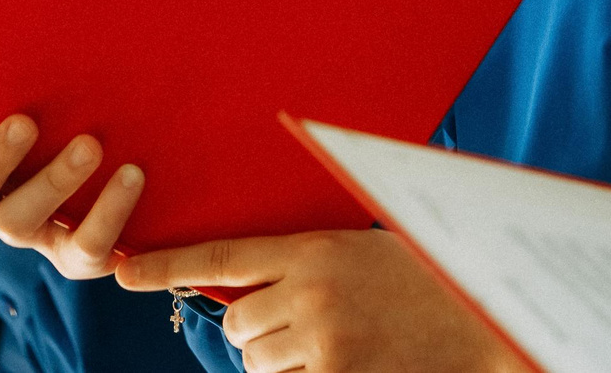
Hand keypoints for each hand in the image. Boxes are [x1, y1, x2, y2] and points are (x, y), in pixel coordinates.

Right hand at [0, 114, 148, 280]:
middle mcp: (10, 221)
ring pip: (75, 247)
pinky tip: (143, 199)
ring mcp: (54, 240)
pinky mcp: (91, 250)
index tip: (26, 119)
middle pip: (18, 222)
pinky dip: (126, 232)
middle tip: (89, 141)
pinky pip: (106, 256)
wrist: (45, 155)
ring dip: (104, 213)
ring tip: (133, 170)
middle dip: (54, 183)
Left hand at [116, 229, 522, 372]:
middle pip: (237, 327)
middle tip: (302, 325)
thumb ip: (305, 262)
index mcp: (314, 249)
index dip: (165, 265)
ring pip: (260, 365)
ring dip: (280, 362)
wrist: (490, 317)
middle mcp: (311, 295)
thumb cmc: (428, 276)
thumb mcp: (361, 249)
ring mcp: (325, 345)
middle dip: (258, 332)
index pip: (219, 258)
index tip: (119, 269)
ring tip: (332, 345)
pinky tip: (343, 363)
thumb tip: (249, 288)